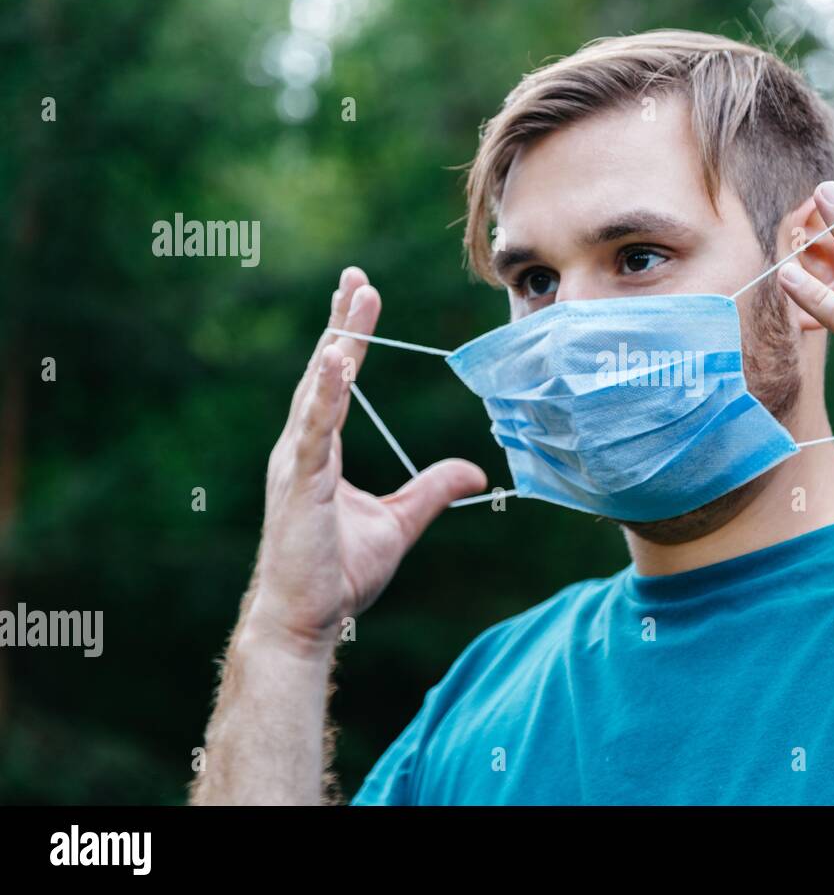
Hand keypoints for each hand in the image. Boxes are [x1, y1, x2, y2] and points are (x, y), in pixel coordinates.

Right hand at [248, 267, 485, 653]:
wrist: (306, 618)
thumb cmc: (339, 573)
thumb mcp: (401, 522)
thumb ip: (433, 490)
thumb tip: (474, 471)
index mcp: (320, 452)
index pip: (339, 383)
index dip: (350, 338)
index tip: (362, 295)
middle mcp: (303, 448)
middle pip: (325, 373)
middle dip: (342, 323)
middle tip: (357, 277)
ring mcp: (297, 464)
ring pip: (318, 391)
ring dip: (338, 343)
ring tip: (352, 300)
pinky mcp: (299, 485)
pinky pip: (314, 431)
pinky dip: (325, 394)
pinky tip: (336, 359)